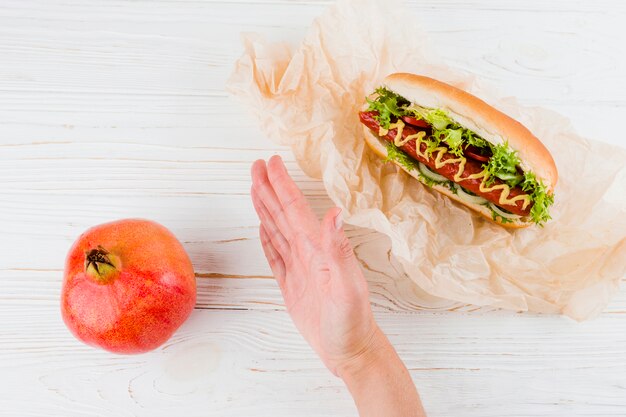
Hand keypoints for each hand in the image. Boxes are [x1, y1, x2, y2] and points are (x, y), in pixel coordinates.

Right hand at [250, 156, 379, 375]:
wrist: (350, 350)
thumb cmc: (352, 322)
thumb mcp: (347, 286)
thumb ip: (339, 249)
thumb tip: (334, 212)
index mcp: (318, 249)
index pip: (295, 210)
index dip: (282, 185)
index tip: (271, 162)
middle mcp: (309, 253)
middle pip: (283, 214)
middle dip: (269, 189)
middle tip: (256, 166)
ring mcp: (300, 267)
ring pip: (277, 230)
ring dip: (266, 208)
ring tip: (255, 188)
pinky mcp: (292, 284)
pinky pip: (276, 255)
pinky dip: (267, 239)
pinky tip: (263, 226)